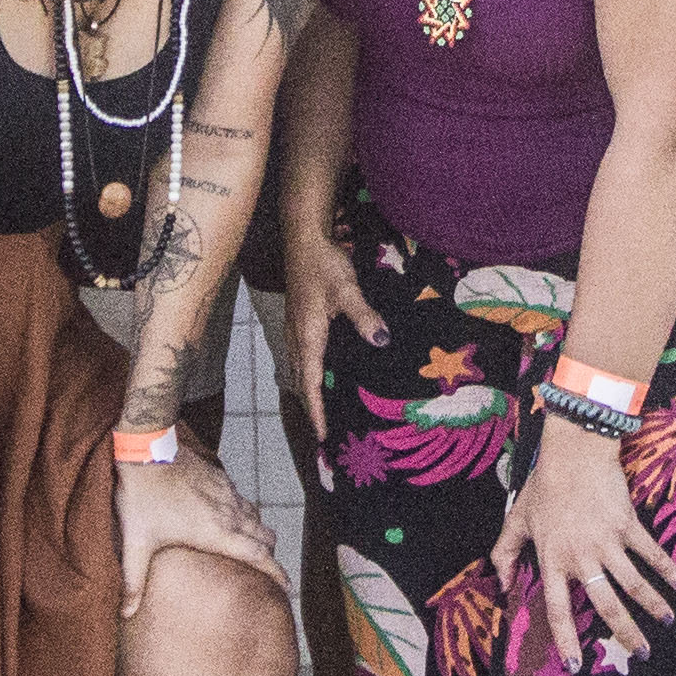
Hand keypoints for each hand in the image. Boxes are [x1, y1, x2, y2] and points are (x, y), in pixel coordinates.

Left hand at [116, 449, 285, 616]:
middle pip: (265, 537)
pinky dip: (244, 513)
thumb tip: (125, 612)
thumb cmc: (142, 496)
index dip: (276, 573)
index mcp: (216, 532)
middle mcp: (229, 513)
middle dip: (270, 555)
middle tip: (268, 571)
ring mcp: (227, 492)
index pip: (258, 556)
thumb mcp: (136, 542)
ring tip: (252, 547)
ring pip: (256, 516)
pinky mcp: (220, 477)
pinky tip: (231, 518)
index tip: (287, 588)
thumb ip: (133, 580)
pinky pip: (242, 499)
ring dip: (258, 533)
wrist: (147, 447)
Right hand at [282, 212, 385, 441]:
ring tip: (323, 409)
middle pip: (301, 383)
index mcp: (308, 337)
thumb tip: (381, 342)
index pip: (311, 384)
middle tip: (327, 430)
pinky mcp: (297, 321)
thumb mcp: (347, 289)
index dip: (317, 411)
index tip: (323, 436)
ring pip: (298, 370)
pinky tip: (321, 373)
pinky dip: (308, 374)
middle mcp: (297, 338)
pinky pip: (300, 358)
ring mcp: (294, 329)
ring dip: (309, 391)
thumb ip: (364, 317)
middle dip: (311, 407)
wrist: (304, 239)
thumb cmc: (324, 264)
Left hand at [491, 426, 675, 665]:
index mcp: (553, 560)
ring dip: (653, 606)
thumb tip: (499, 584)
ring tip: (667, 624)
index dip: (566, 641)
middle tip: (640, 654)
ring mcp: (607, 541)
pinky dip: (668, 570)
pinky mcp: (628, 525)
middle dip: (625, 632)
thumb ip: (504, 552)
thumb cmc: (545, 486)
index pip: (558, 610)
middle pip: (606, 604)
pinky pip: (651, 552)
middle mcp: (581, 557)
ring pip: (633, 583)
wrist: (574, 451)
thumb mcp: (518, 519)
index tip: (576, 667)